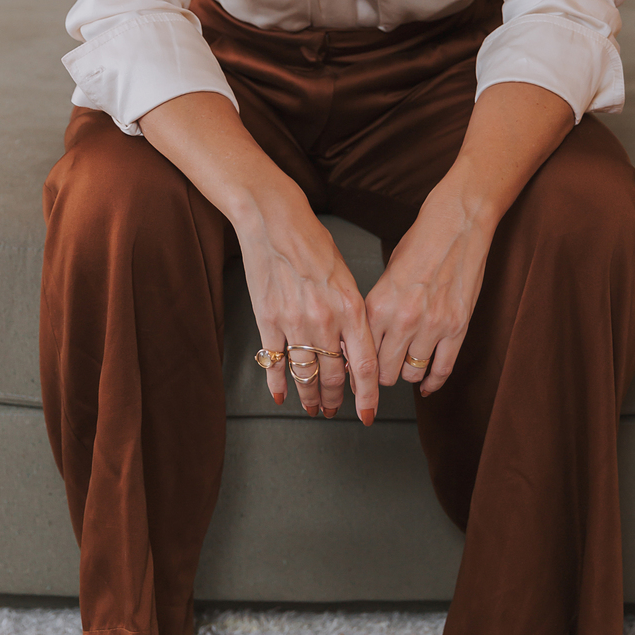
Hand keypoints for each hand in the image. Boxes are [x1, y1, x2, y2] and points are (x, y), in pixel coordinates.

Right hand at [238, 185, 379, 422]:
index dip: (367, 396)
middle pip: (333, 376)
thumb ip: (352, 314)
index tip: (368, 414)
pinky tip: (280, 396)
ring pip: (305, 374)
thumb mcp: (345, 277)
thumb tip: (353, 346)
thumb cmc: (313, 242)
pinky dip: (277, 383)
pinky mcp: (267, 320)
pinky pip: (273, 361)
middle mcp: (324, 321)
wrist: (274, 221)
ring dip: (309, 396)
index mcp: (350, 308)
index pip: (364, 366)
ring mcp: (293, 323)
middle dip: (335, 399)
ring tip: (312, 408)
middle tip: (334, 411)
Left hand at [365, 82, 574, 396]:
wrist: (456, 223)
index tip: (358, 375)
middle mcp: (402, 318)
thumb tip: (367, 339)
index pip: (361, 354)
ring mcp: (431, 325)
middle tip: (383, 372)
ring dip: (408, 375)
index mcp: (378, 304)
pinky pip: (442, 368)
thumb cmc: (420, 243)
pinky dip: (433, 382)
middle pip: (385, 371)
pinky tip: (427, 385)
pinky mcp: (457, 327)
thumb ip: (377, 309)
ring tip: (407, 368)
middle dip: (382, 375)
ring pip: (412, 373)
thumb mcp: (386, 274)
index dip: (358, 368)